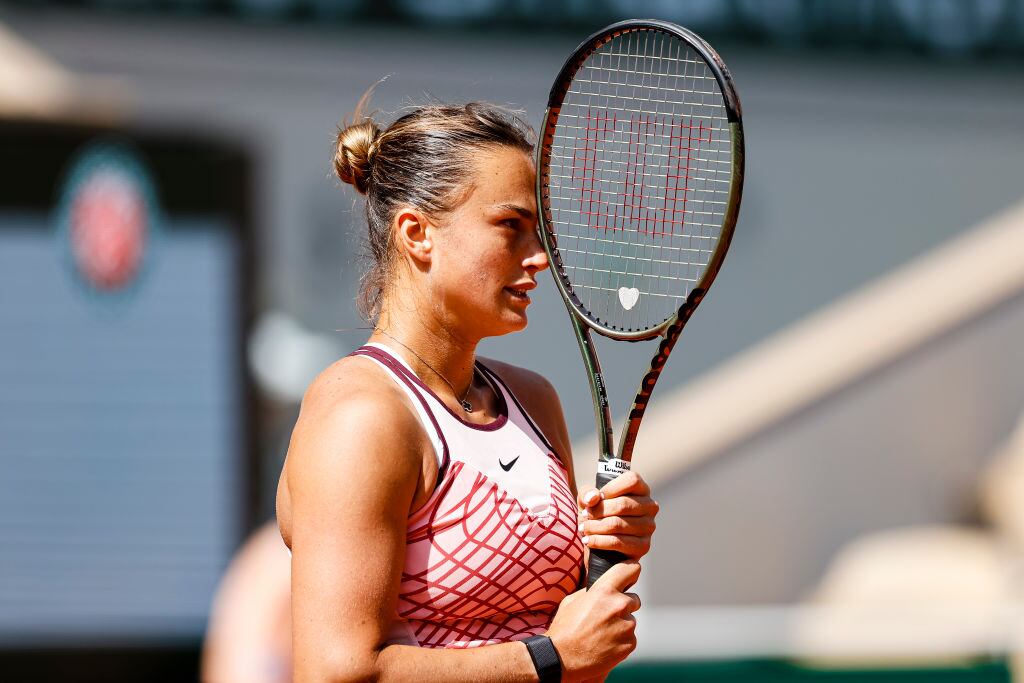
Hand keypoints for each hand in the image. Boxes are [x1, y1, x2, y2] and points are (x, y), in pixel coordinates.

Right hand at [546, 561, 640, 680]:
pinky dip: (621, 641)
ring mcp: (626, 626)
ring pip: (630, 620)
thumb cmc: (564, 628)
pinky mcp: (630, 644)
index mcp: (604, 590)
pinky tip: (604, 645)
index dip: (631, 571)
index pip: (631, 569)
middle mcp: (619, 605)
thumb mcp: (573, 600)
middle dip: (623, 605)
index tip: (629, 576)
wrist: (562, 659)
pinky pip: (630, 638)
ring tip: (601, 634)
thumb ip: (592, 590)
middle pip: (634, 599)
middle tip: (606, 616)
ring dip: (621, 625)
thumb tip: (603, 585)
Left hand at [578, 470, 657, 559]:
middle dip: (598, 511)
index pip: (632, 481)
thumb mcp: (588, 498)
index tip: (596, 498)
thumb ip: (587, 493)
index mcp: (641, 489)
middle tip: (584, 515)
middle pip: (623, 504)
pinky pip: (618, 542)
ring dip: (595, 527)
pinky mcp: (643, 546)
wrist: (598, 539)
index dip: (611, 488)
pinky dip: (599, 541)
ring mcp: (649, 526)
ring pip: (618, 524)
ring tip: (584, 528)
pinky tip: (589, 541)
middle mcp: (650, 506)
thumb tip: (593, 498)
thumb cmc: (596, 512)